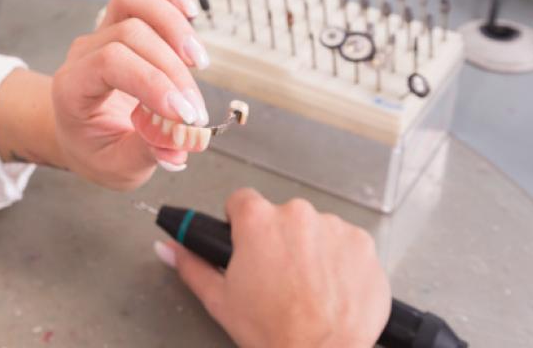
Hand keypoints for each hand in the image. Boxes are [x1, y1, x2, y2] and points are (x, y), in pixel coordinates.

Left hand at [50, 0, 211, 189]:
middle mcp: (85, 52)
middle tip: (197, 111)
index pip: (109, 64)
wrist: (79, 130)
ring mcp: (103, 30)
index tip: (186, 115)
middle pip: (130, 34)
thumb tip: (177, 147)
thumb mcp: (116, 167)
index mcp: (72, 88)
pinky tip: (191, 11)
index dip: (152, 82)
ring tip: (199, 61)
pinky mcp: (124, 20)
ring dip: (173, 23)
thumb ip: (144, 155)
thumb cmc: (96, 147)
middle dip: (172, 71)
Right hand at [156, 188, 390, 347]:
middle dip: (279, 240)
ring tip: (307, 288)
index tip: (248, 244)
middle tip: (277, 278)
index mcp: (257, 221)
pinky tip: (331, 289)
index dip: (241, 224)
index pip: (242, 201)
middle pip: (281, 216)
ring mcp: (334, 227)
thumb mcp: (220, 300)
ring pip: (315, 230)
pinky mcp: (364, 245)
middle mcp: (297, 214)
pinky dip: (341, 262)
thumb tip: (168, 248)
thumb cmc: (274, 331)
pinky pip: (347, 244)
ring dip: (311, 250)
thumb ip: (191, 265)